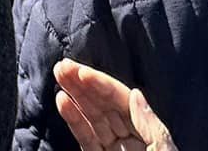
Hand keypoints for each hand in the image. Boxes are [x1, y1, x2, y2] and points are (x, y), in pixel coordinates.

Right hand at [52, 59, 177, 150]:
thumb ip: (150, 125)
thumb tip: (135, 94)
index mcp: (148, 132)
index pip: (120, 101)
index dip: (101, 84)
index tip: (81, 71)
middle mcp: (129, 139)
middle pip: (103, 106)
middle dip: (82, 85)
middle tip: (62, 67)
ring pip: (91, 120)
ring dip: (74, 98)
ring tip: (58, 78)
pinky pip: (86, 140)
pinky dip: (74, 122)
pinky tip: (63, 103)